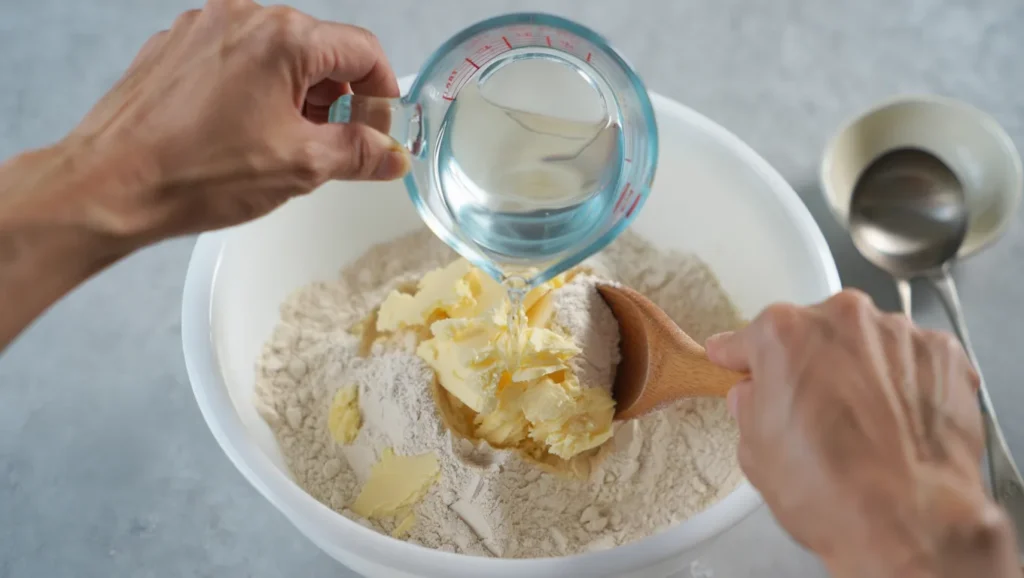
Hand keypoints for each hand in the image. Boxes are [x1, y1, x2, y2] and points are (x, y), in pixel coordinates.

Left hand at [63, 0, 408, 243]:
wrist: (111, 185)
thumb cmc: (195, 172)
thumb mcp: (300, 167)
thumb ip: (358, 153)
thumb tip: (389, 155)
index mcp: (282, 38)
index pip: (362, 49)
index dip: (383, 91)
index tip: (381, 124)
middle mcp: (242, 18)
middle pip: (319, 49)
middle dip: (338, 96)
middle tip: (338, 144)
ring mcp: (203, 28)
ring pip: (276, 54)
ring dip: (297, 95)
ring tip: (288, 144)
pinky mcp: (175, 47)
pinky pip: (236, 60)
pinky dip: (255, 91)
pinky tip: (245, 134)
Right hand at [705, 290, 1019, 577]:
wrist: (910, 521)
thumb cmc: (830, 490)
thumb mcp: (756, 452)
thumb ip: (750, 407)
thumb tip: (755, 397)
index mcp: (784, 335)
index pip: (750, 337)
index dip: (742, 357)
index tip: (738, 362)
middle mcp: (842, 319)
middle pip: (815, 332)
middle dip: (811, 364)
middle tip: (813, 411)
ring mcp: (898, 334)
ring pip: (867, 343)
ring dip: (861, 371)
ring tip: (866, 424)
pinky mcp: (944, 355)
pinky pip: (914, 358)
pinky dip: (906, 382)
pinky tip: (902, 422)